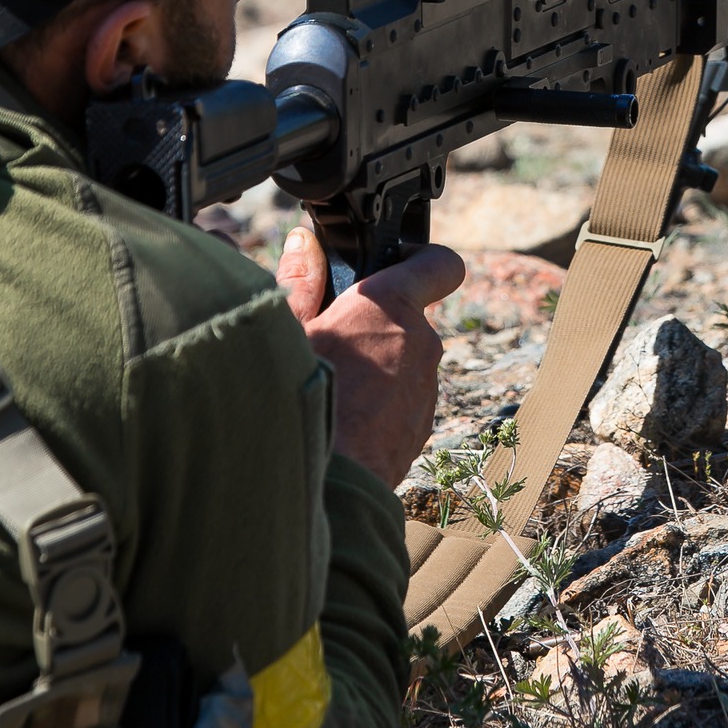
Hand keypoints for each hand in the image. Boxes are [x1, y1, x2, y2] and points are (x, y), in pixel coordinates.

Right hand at [276, 226, 463, 488]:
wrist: (325, 485)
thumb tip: (302, 242)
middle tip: (330, 338)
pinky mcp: (421, 427)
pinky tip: (340, 418)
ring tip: (329, 385)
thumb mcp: (287, 330)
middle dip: (375, 323)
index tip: (394, 267)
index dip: (422, 261)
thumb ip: (300, 281)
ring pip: (405, 362)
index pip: (439, 264)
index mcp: (390, 305)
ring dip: (376, 366)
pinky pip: (403, 401)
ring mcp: (426, 388)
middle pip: (408, 318)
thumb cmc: (300, 398)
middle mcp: (421, 342)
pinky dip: (379, 403)